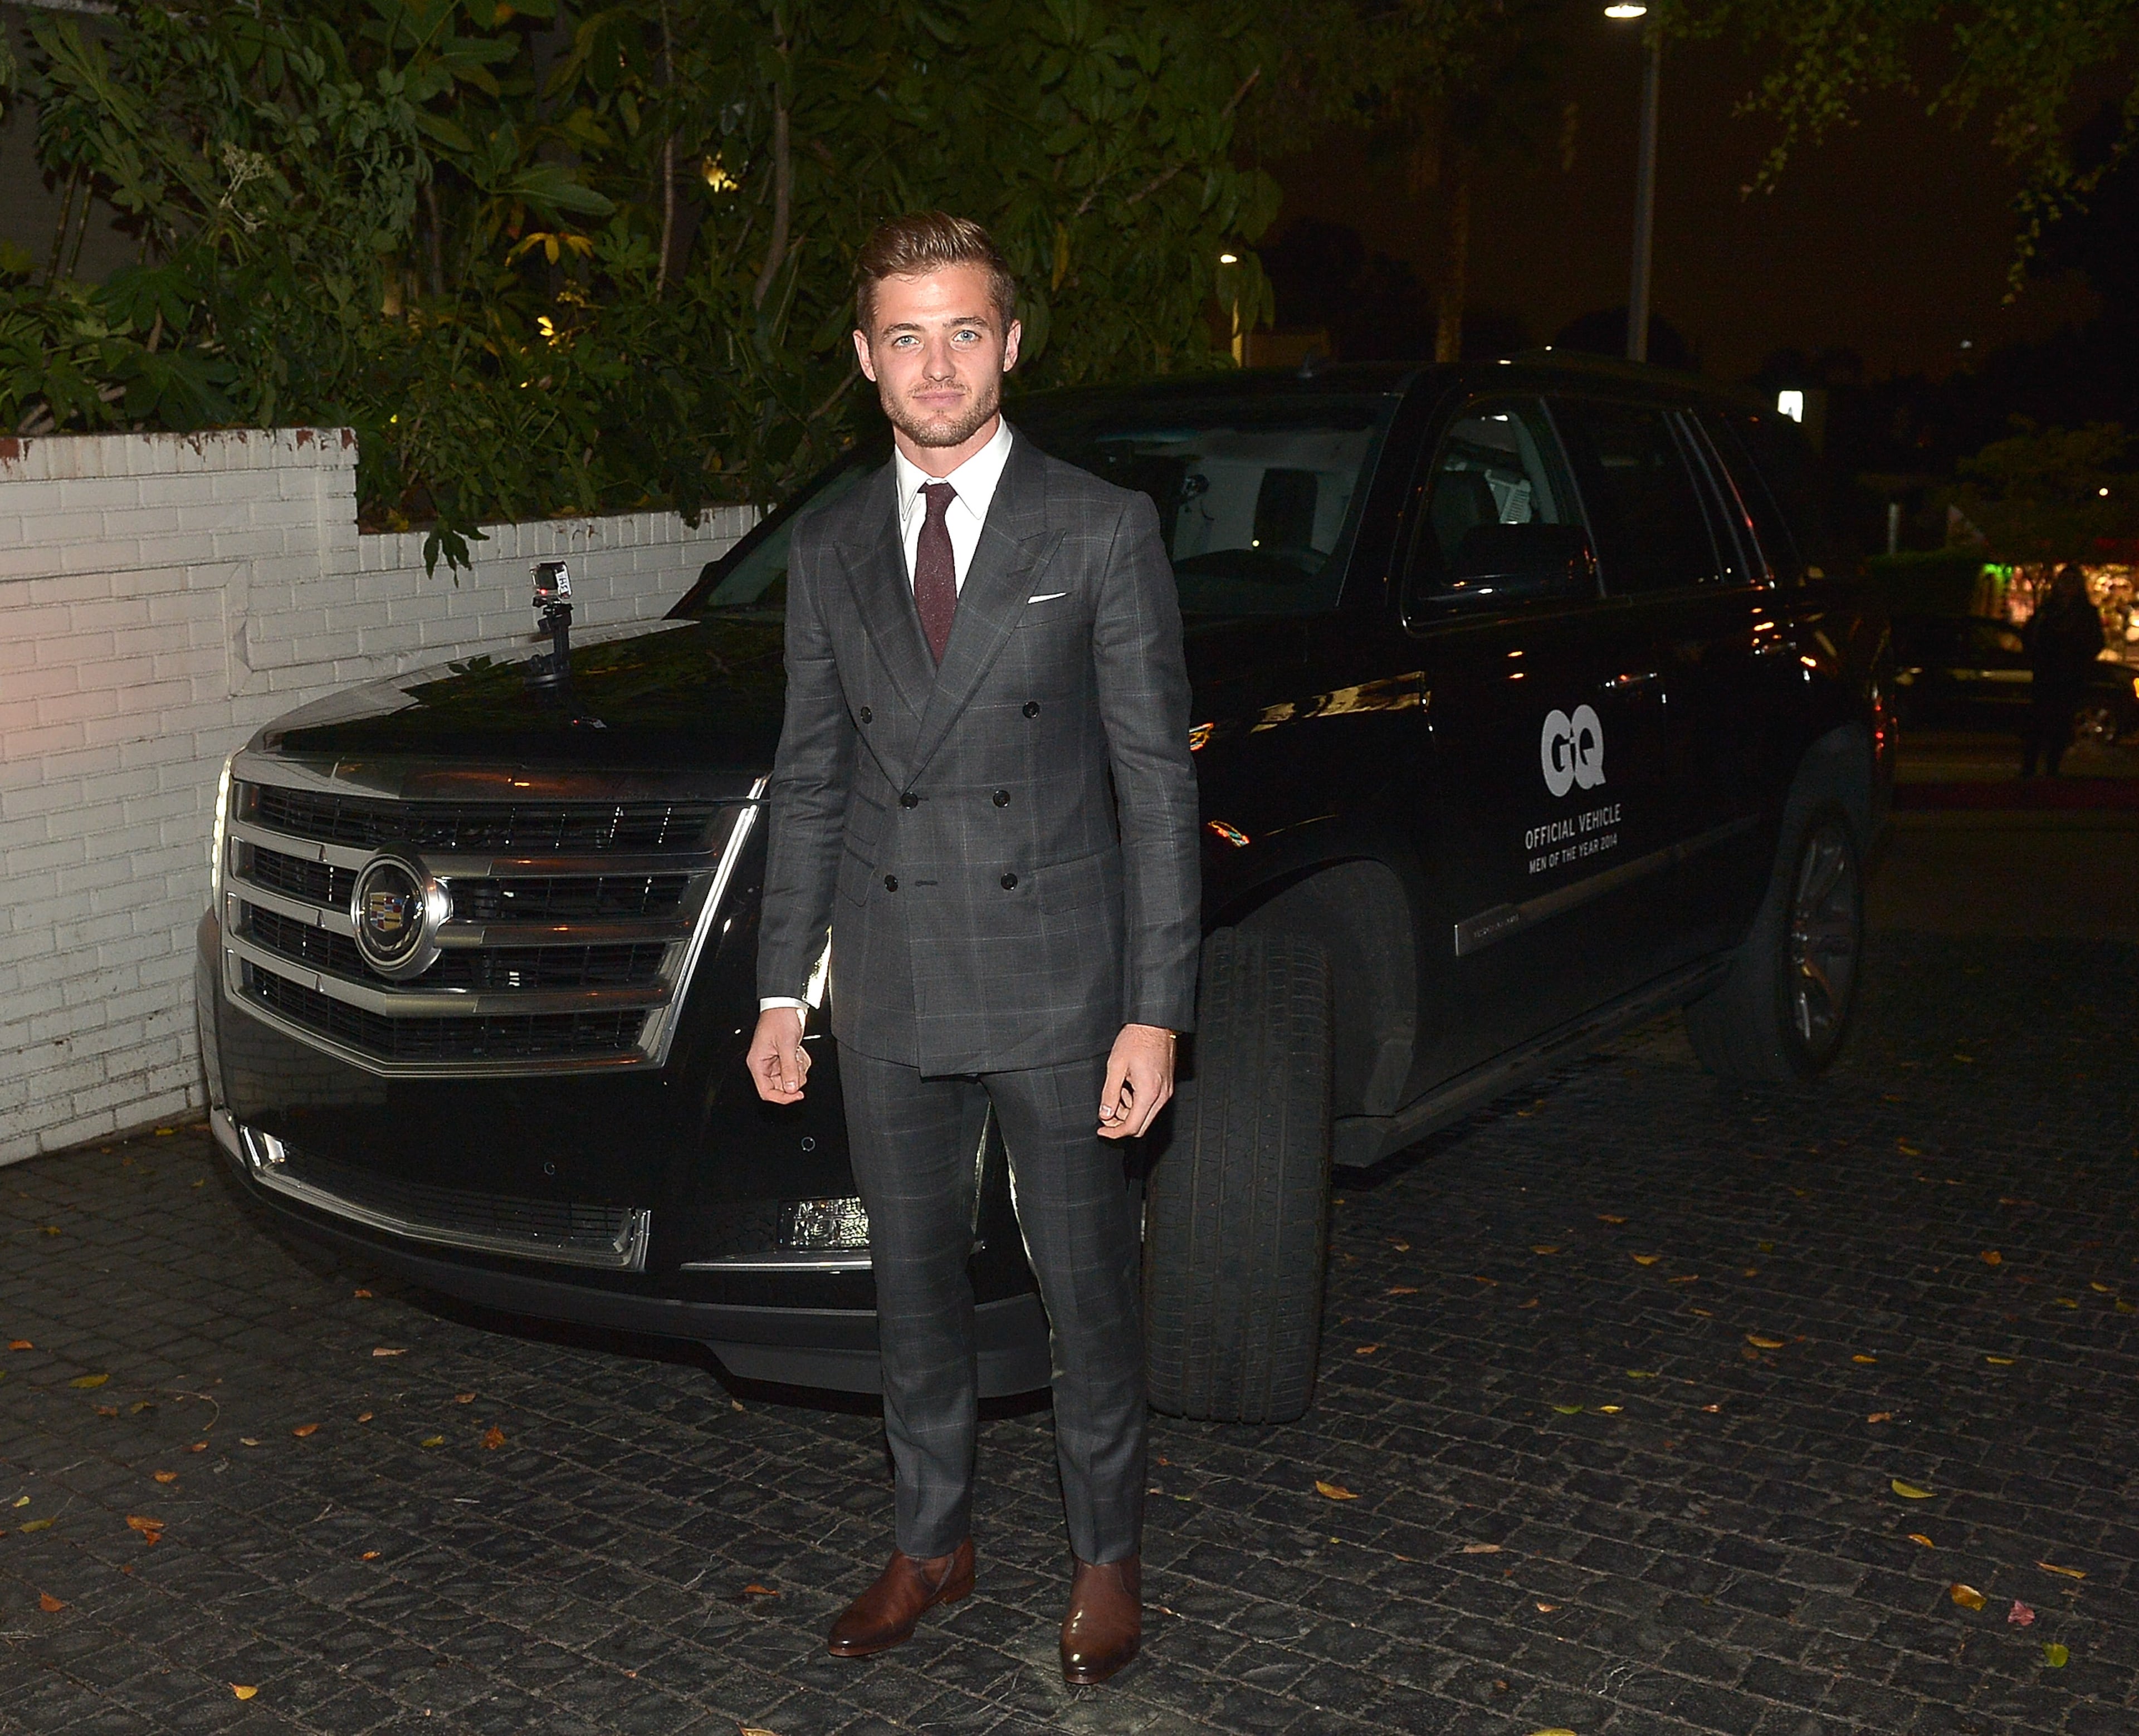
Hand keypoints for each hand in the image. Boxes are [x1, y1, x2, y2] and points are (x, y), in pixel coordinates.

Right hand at [747, 1007, 809, 1103]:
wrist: (787, 1004)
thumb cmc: (780, 1018)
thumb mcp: (786, 1044)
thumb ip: (789, 1068)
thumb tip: (792, 1088)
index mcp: (757, 1063)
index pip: (766, 1092)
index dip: (782, 1097)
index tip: (797, 1095)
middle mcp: (764, 1064)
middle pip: (780, 1087)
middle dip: (794, 1079)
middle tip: (799, 1065)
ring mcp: (775, 1061)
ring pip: (790, 1079)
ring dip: (798, 1069)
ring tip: (797, 1054)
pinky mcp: (784, 1057)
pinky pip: (795, 1069)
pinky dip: (801, 1063)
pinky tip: (799, 1051)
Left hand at [1098, 1022, 1174, 1138]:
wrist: (1155, 1024)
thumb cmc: (1137, 1039)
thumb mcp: (1116, 1066)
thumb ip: (1109, 1093)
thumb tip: (1105, 1114)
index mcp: (1148, 1093)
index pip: (1132, 1126)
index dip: (1114, 1132)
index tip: (1102, 1130)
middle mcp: (1161, 1096)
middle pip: (1141, 1126)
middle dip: (1121, 1124)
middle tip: (1106, 1113)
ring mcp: (1166, 1091)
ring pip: (1146, 1116)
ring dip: (1128, 1112)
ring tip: (1117, 1092)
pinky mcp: (1166, 1086)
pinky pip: (1151, 1104)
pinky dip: (1137, 1103)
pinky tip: (1128, 1087)